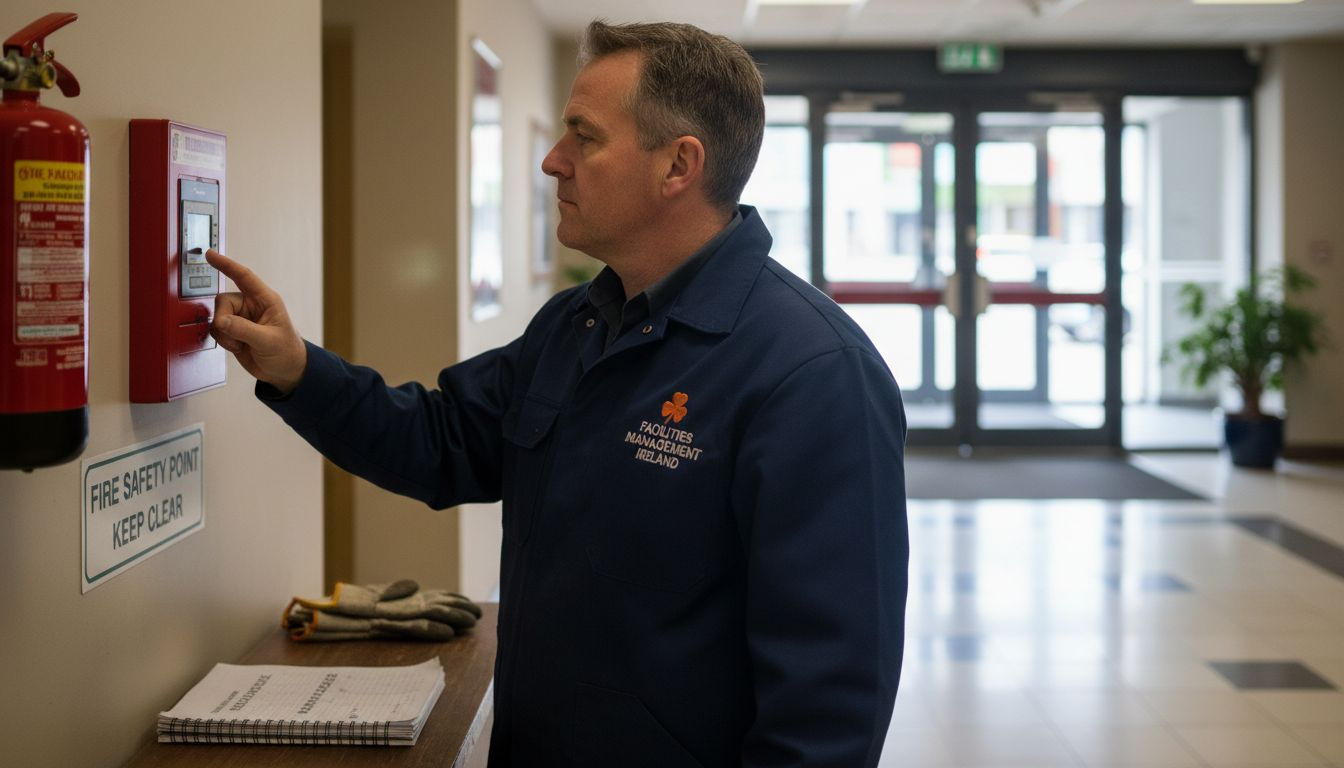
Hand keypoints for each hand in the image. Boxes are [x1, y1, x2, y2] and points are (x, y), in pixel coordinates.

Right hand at [206, 249, 307, 393]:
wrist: (284, 372)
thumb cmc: (287, 352)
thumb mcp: (268, 341)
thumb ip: (243, 329)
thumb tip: (221, 321)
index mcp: (265, 300)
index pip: (243, 277)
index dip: (226, 264)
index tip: (210, 254)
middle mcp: (251, 306)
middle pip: (223, 300)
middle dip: (223, 319)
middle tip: (235, 334)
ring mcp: (241, 319)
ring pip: (217, 316)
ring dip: (224, 333)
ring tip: (241, 343)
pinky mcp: (233, 332)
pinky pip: (216, 330)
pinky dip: (223, 340)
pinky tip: (237, 346)